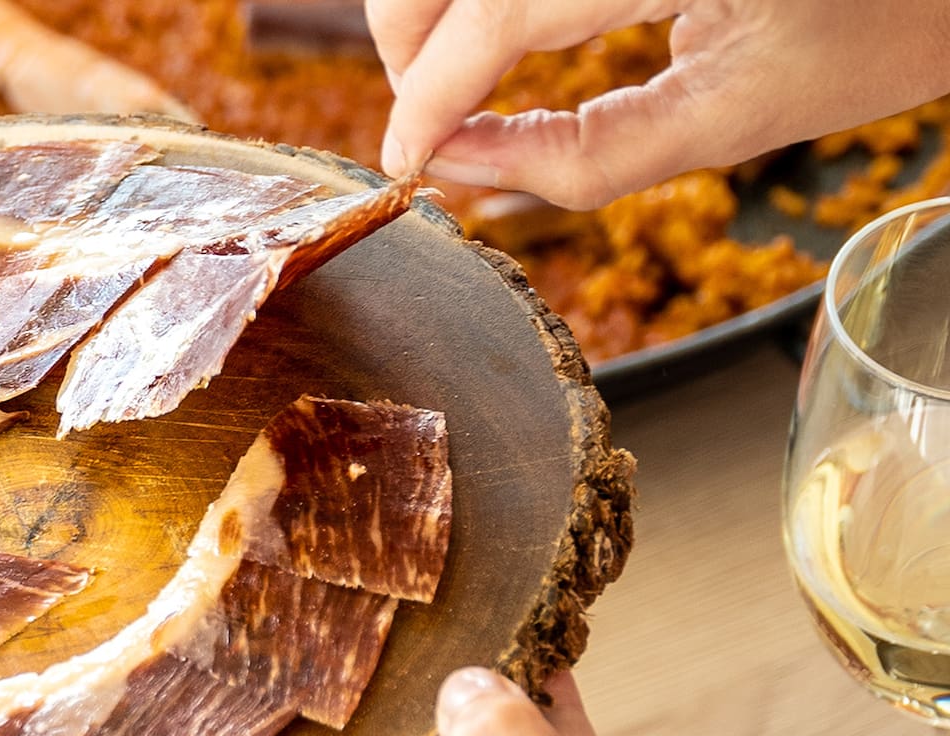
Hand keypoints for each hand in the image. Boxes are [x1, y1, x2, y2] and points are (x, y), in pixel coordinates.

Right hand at [369, 0, 949, 207]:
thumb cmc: (878, 24)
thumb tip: (460, 169)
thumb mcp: (734, 119)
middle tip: (435, 124)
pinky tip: (496, 30)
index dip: (432, 94)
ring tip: (462, 80)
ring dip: (433, 15)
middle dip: (413, 50)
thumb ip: (585, 158)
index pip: (499, 12)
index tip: (406, 158)